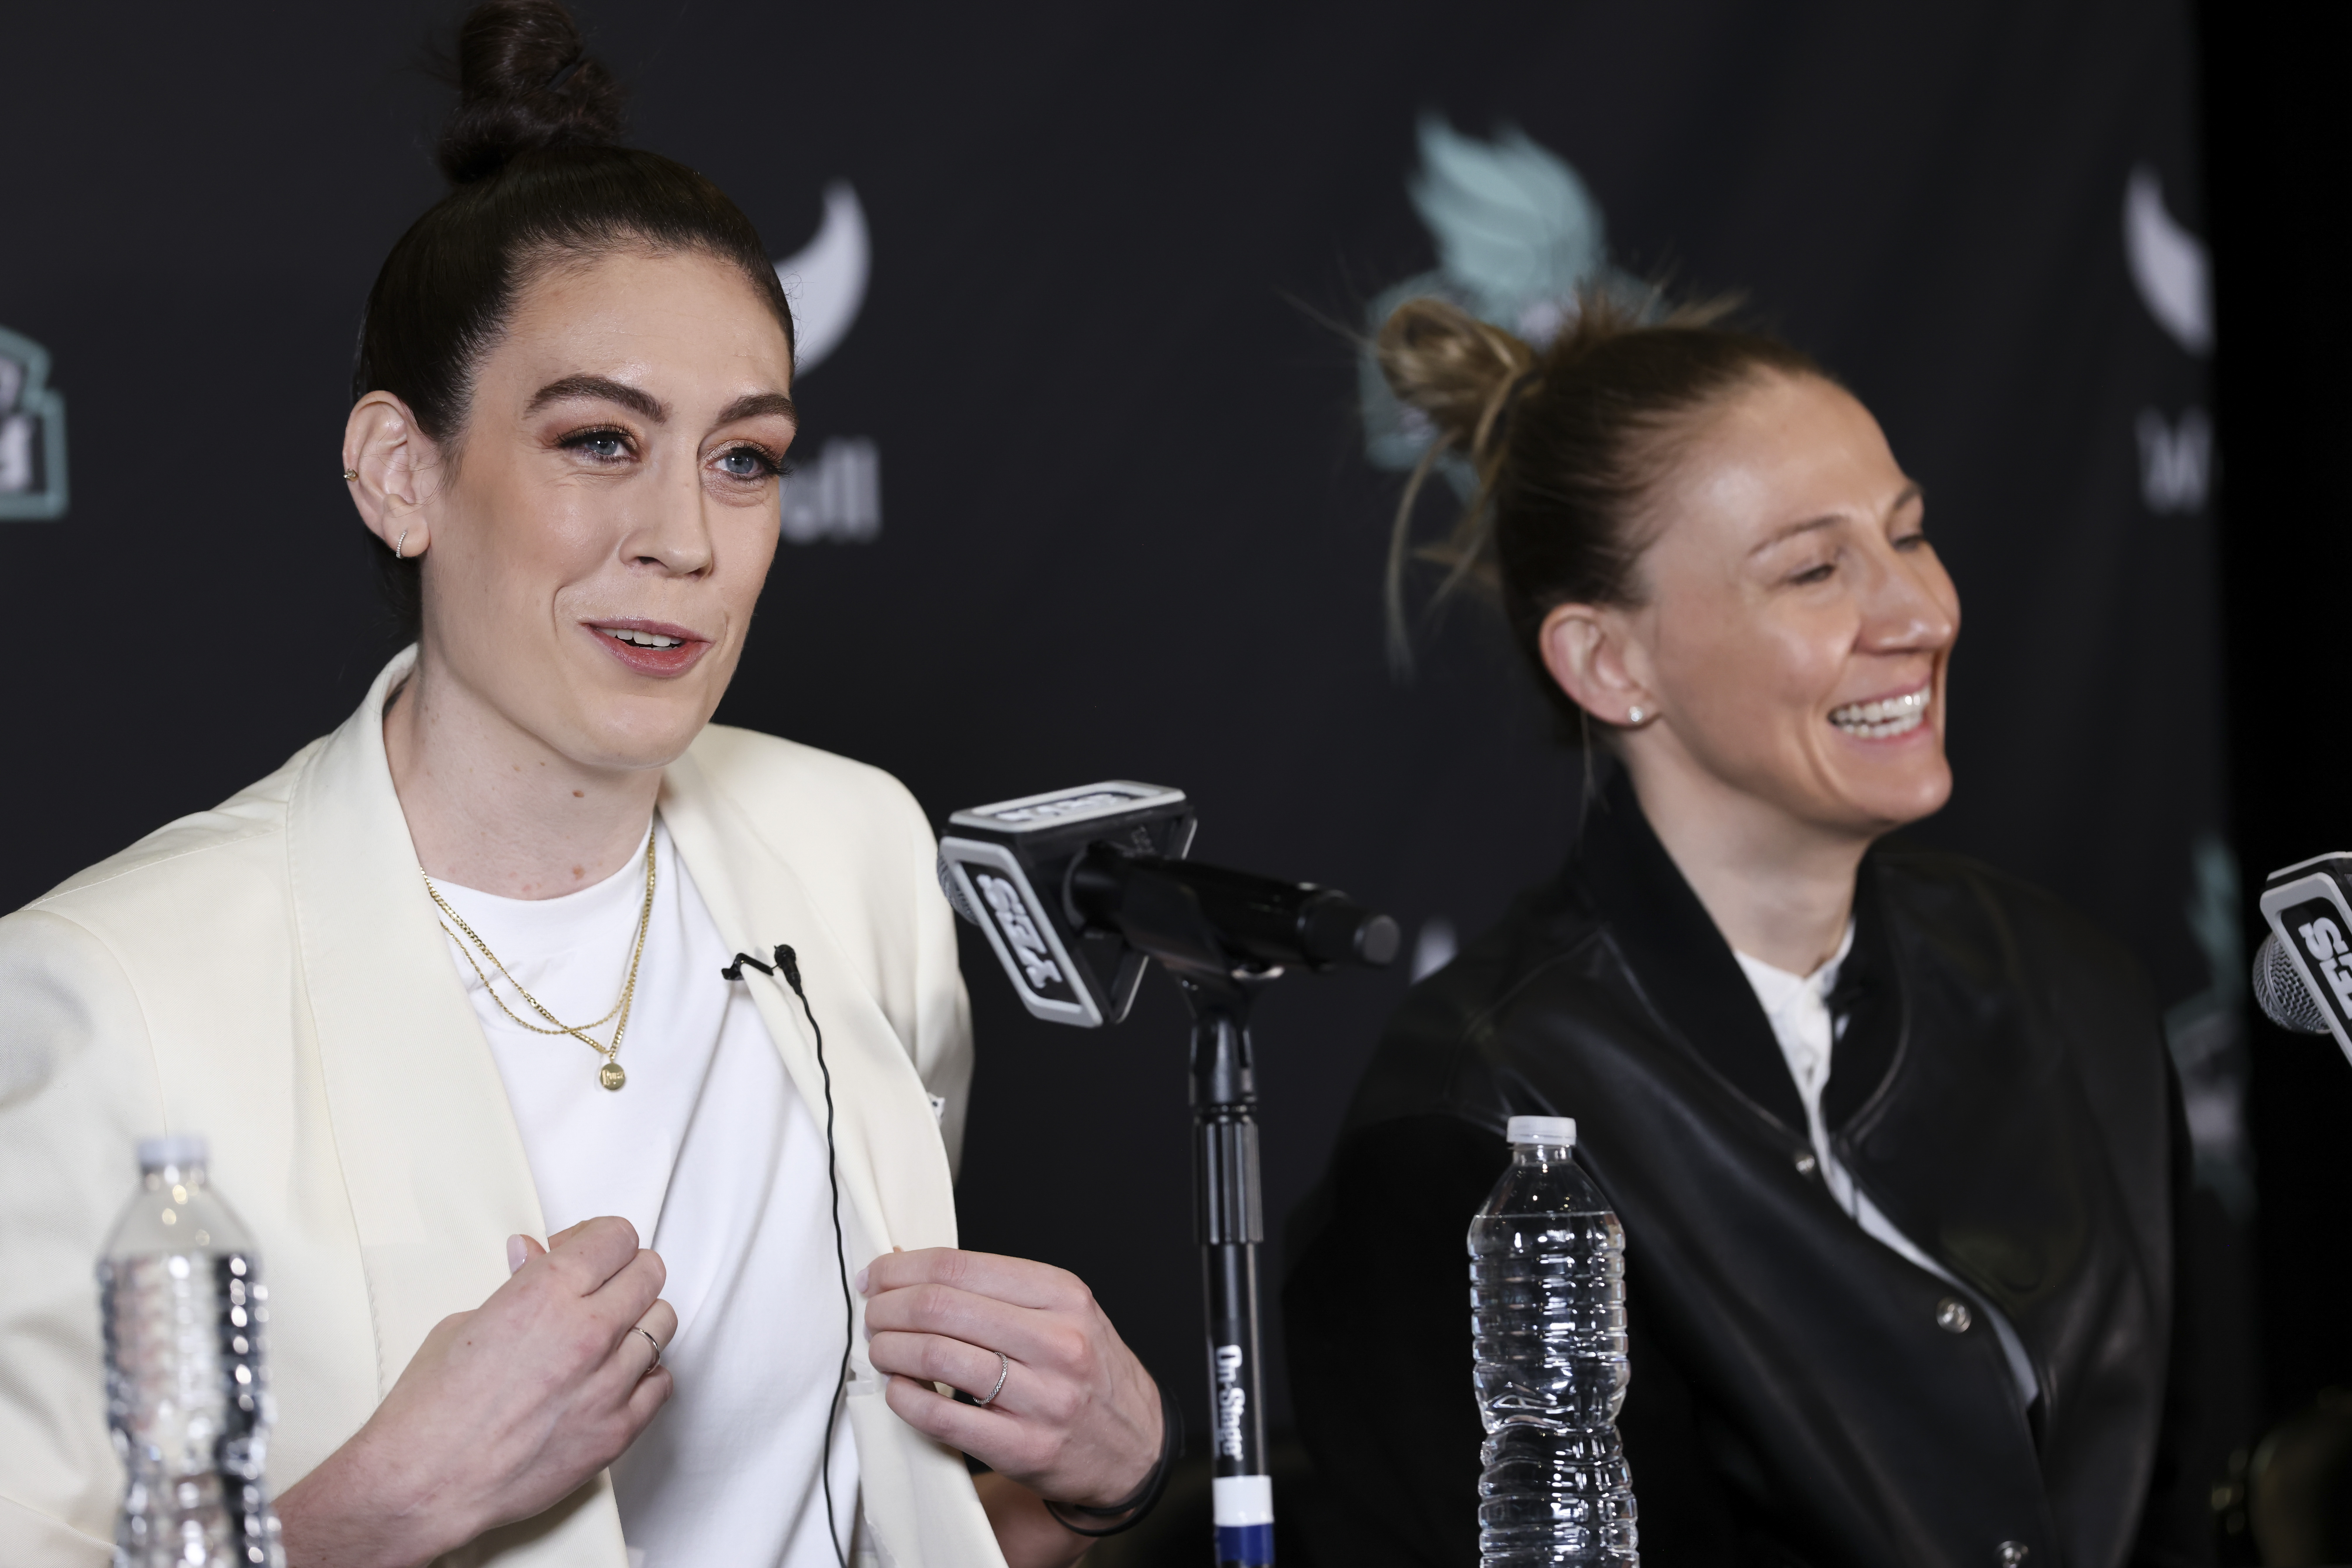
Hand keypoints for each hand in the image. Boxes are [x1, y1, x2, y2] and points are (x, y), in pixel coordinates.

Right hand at [276, 1217, 675, 1567]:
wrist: (423, 1483)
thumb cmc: (432, 1409)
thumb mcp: (465, 1324)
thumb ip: (519, 1286)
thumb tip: (537, 1255)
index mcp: (546, 1293)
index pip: (616, 1236)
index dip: (600, 1241)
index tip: (584, 1254)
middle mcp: (587, 1331)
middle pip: (649, 1272)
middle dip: (624, 1274)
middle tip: (597, 1290)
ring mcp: (608, 1382)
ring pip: (662, 1323)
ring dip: (636, 1323)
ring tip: (603, 1338)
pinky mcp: (618, 1430)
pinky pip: (661, 1383)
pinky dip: (643, 1376)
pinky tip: (611, 1380)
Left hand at [860, 1249, 1162, 1519]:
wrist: (1134, 1444)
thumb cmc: (1087, 1371)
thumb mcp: (1060, 1311)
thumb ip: (993, 1289)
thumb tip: (907, 1267)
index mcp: (1063, 1295)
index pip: (959, 1265)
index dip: (902, 1268)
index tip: (876, 1275)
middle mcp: (1058, 1341)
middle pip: (941, 1308)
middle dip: (888, 1307)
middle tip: (873, 1314)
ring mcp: (1043, 1397)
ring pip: (937, 1357)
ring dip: (890, 1349)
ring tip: (881, 1349)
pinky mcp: (1024, 1447)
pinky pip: (942, 1418)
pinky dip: (905, 1399)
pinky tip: (899, 1390)